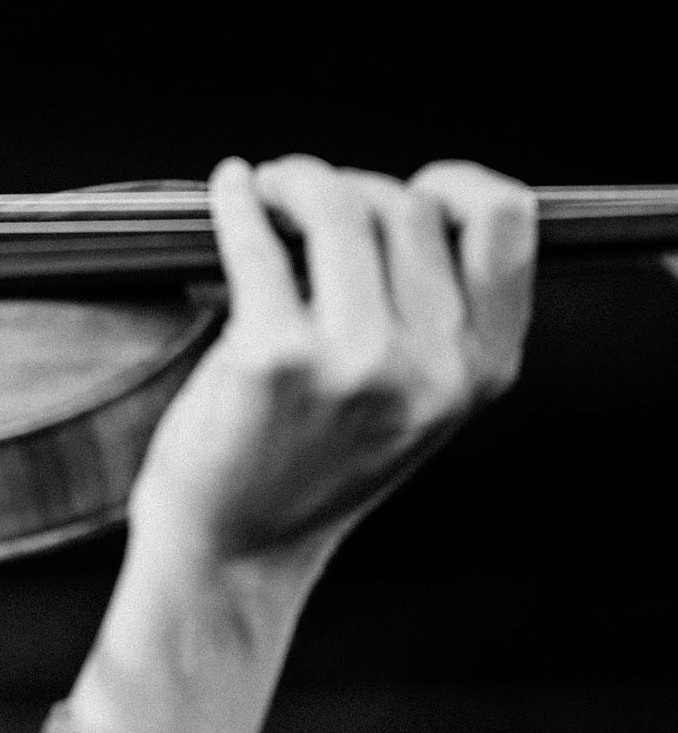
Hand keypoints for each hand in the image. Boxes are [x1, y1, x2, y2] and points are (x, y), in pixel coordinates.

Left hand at [51, 155, 535, 732]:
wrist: (234, 551)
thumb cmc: (307, 468)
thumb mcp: (412, 406)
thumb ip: (433, 320)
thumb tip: (402, 203)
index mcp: (478, 372)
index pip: (505, 225)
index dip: (455, 184)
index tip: (409, 184)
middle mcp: (430, 367)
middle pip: (403, 204)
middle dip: (345, 185)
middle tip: (297, 193)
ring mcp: (354, 363)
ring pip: (336, 205)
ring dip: (292, 181)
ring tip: (264, 191)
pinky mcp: (274, 358)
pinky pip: (256, 241)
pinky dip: (235, 200)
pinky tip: (227, 190)